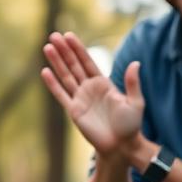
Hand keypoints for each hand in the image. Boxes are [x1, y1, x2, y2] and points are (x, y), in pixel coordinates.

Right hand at [41, 32, 143, 156]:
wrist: (121, 145)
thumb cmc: (131, 125)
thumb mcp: (135, 102)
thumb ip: (132, 83)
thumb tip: (136, 63)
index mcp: (103, 83)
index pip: (88, 62)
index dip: (78, 49)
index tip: (69, 36)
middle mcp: (89, 88)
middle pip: (73, 65)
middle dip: (64, 51)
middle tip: (53, 35)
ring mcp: (80, 99)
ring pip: (65, 76)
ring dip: (56, 62)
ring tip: (47, 47)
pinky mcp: (73, 111)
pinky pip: (61, 95)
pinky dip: (52, 84)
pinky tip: (45, 72)